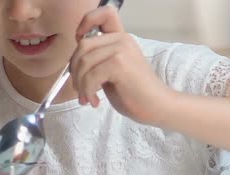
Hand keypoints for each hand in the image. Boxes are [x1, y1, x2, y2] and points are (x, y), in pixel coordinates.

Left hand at [70, 6, 172, 124]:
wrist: (156, 106)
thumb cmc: (133, 92)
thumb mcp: (112, 70)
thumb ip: (98, 60)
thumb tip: (73, 62)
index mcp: (121, 38)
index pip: (104, 13)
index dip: (86, 23)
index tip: (80, 43)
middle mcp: (122, 39)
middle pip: (83, 46)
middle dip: (75, 70)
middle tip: (79, 89)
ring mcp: (122, 49)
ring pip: (84, 62)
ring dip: (80, 85)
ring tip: (87, 98)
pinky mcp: (119, 64)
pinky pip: (90, 76)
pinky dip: (87, 91)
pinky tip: (94, 101)